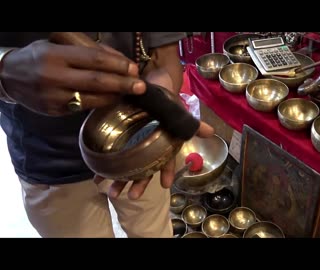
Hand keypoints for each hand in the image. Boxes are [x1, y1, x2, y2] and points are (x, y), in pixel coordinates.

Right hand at [0, 40, 145, 115]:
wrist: (9, 77)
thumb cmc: (39, 56)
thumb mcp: (57, 44)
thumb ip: (86, 51)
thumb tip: (119, 59)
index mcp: (55, 55)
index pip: (94, 59)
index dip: (118, 64)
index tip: (134, 68)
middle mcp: (54, 76)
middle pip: (97, 81)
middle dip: (123, 84)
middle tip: (141, 86)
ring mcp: (54, 97)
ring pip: (93, 98)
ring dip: (115, 96)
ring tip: (130, 93)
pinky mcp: (55, 111)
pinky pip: (84, 107)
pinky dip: (101, 103)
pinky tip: (112, 99)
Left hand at [94, 69, 214, 199]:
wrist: (148, 85)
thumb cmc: (166, 102)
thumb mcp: (179, 113)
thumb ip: (193, 124)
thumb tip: (211, 132)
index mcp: (163, 145)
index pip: (166, 161)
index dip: (167, 173)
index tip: (165, 185)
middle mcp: (148, 149)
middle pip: (144, 169)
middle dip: (137, 184)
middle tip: (131, 197)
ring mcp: (133, 145)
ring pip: (127, 167)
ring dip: (119, 181)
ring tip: (110, 192)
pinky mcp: (118, 137)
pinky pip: (111, 154)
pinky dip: (104, 166)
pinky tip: (97, 176)